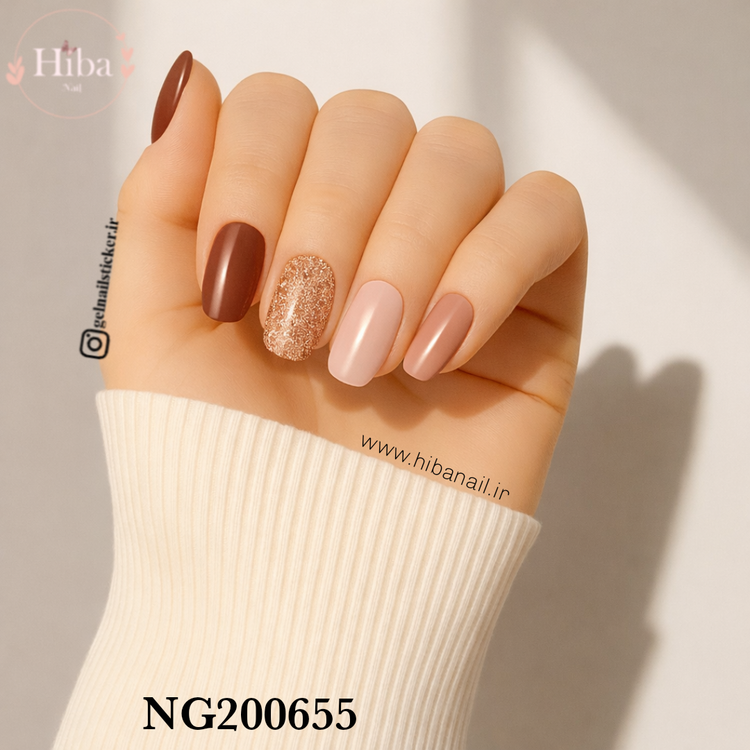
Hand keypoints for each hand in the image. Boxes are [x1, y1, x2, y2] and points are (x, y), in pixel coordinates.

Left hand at [101, 52, 586, 514]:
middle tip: (302, 339)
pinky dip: (492, 267)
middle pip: (372, 119)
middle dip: (328, 221)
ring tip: (367, 364)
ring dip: (404, 252)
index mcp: (280, 221)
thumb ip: (161, 199)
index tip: (229, 288)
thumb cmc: (220, 474)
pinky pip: (549, 213)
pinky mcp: (532, 304)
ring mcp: (454, 259)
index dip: (250, 175)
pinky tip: (437, 356)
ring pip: (459, 153)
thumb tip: (193, 81)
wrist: (307, 590)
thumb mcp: (154, 332)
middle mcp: (367, 228)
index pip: (280, 106)